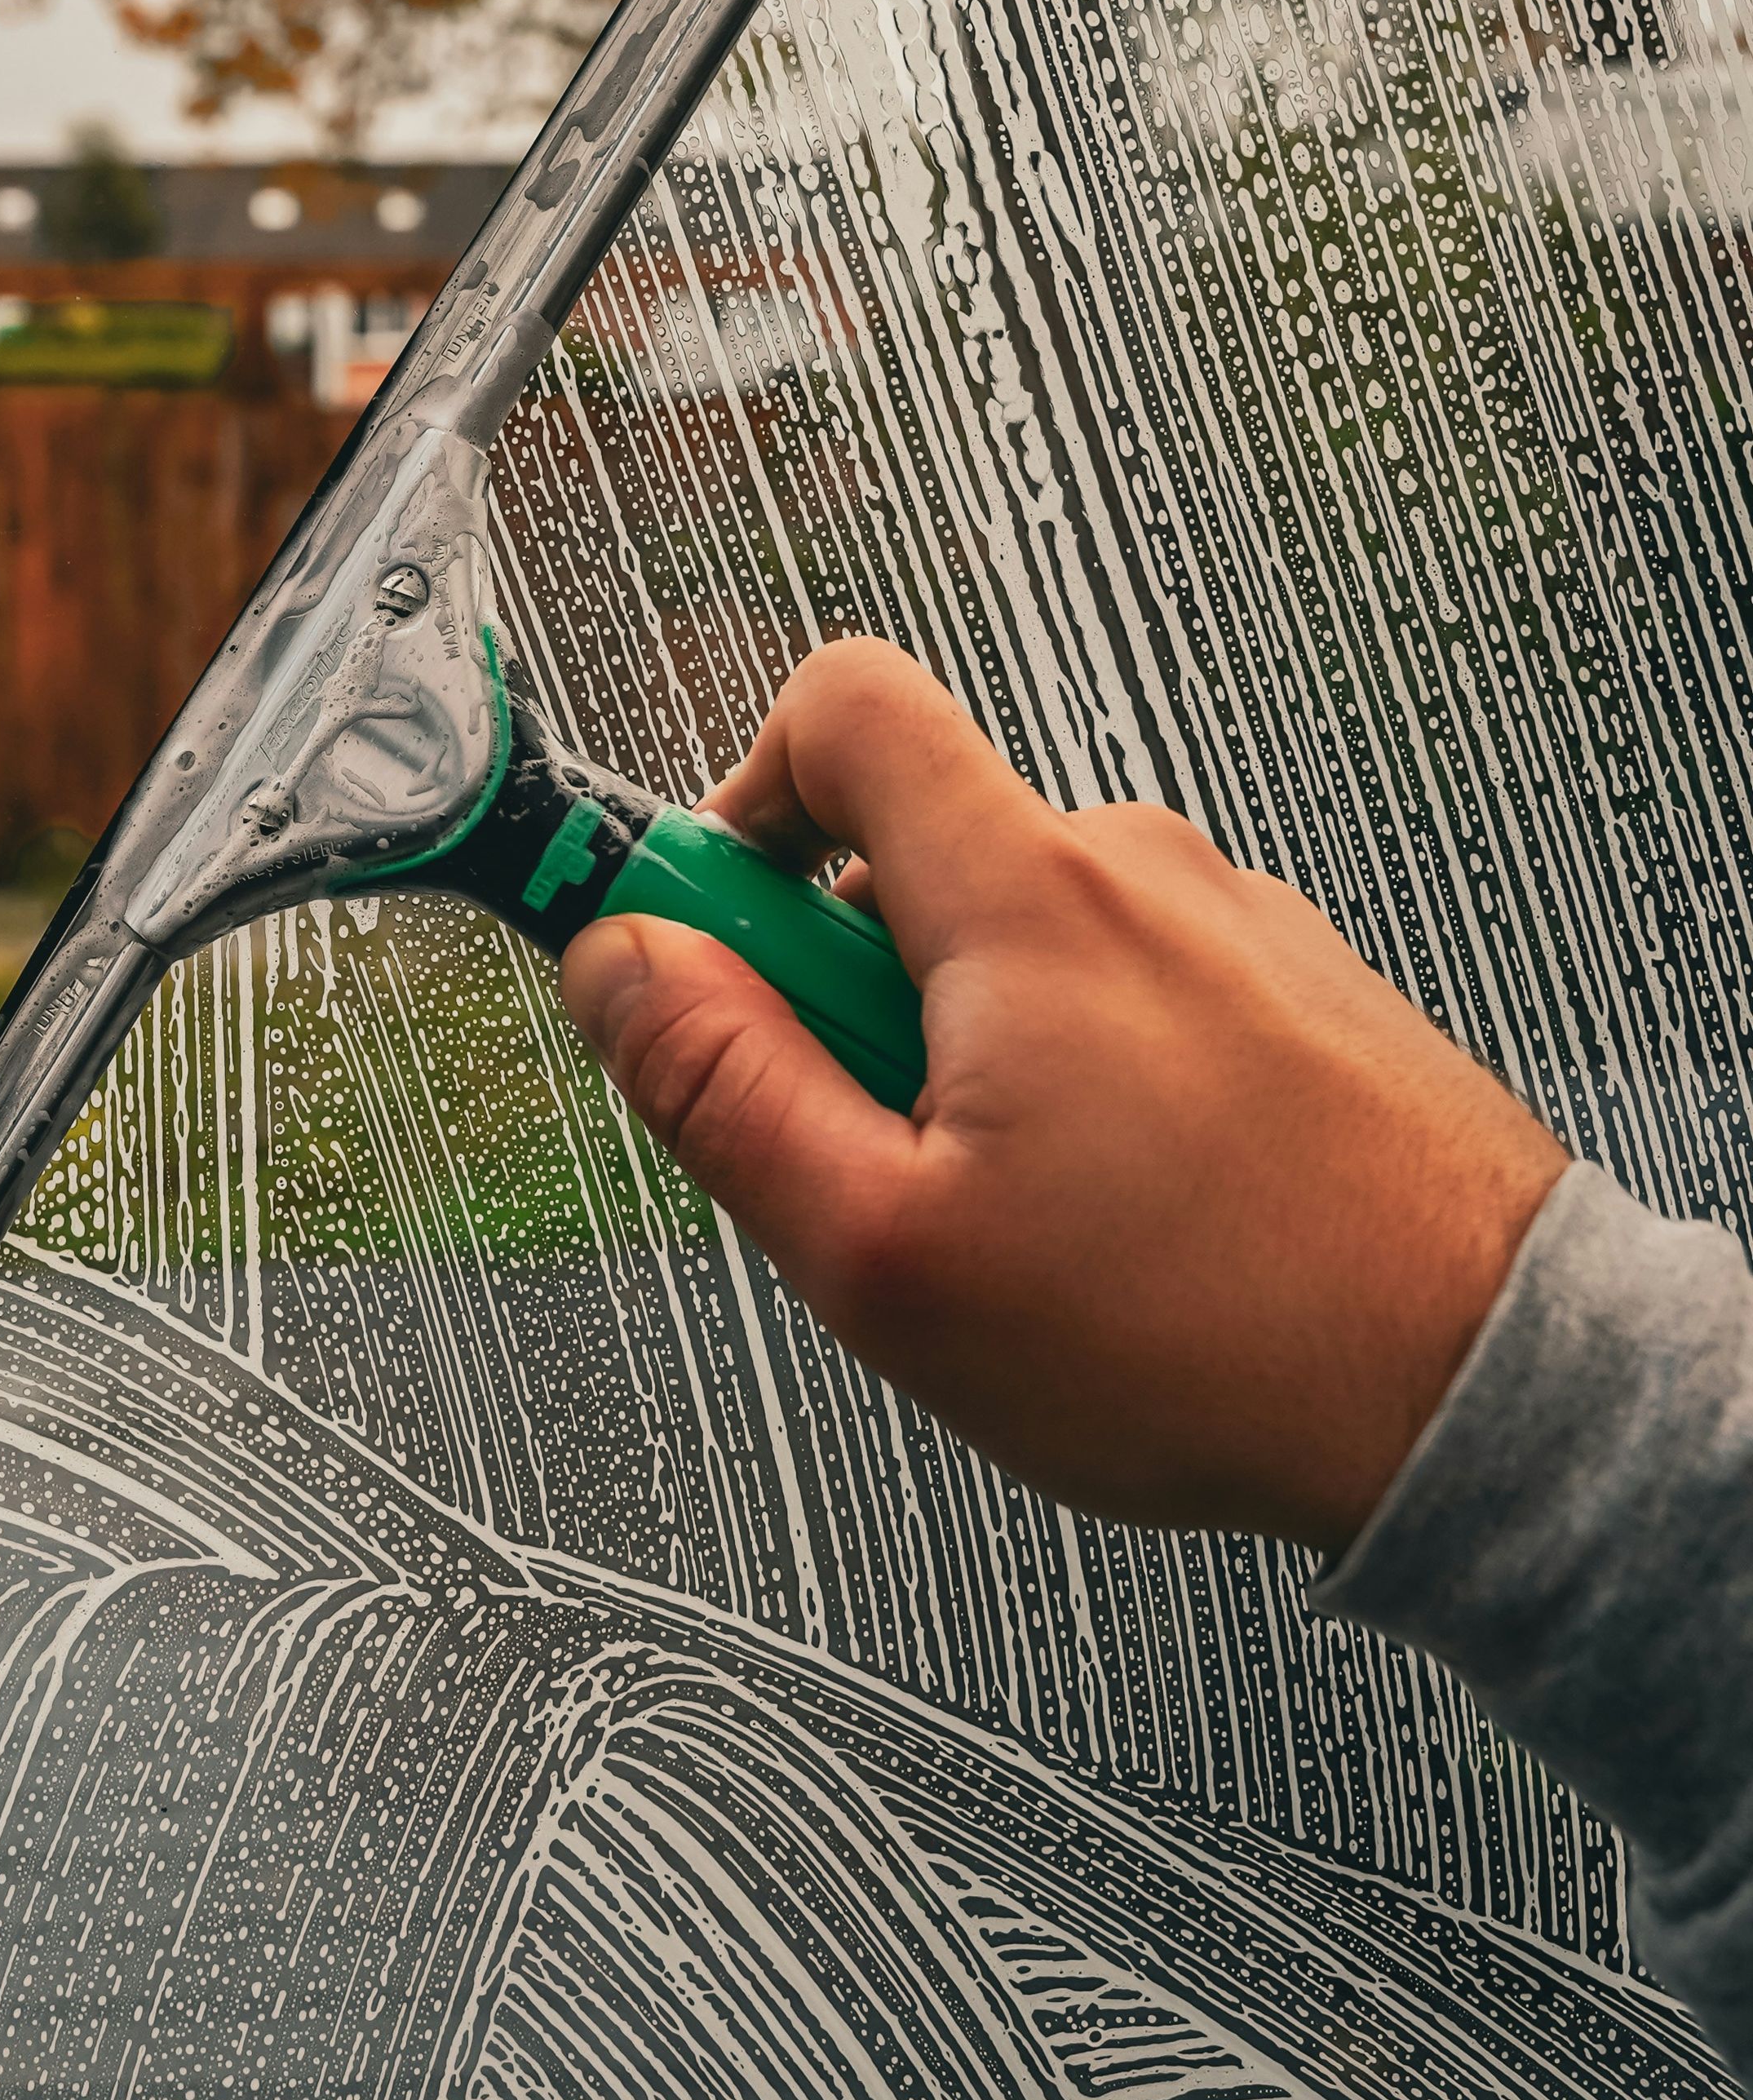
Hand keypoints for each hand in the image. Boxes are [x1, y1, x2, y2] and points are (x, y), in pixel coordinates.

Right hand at [557, 641, 1566, 1553]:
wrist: (1479, 1394)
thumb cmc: (1213, 1339)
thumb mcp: (889, 1254)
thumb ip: (725, 1090)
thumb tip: (619, 968)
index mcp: (1030, 898)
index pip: (841, 705)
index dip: (734, 802)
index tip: (701, 933)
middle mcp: (1142, 872)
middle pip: (918, 856)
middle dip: (851, 991)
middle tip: (874, 1157)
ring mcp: (1236, 929)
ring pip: (1025, 943)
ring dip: (973, 1049)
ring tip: (1022, 1220)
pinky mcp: (1302, 996)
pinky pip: (1131, 993)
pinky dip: (1088, 1079)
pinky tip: (1130, 1223)